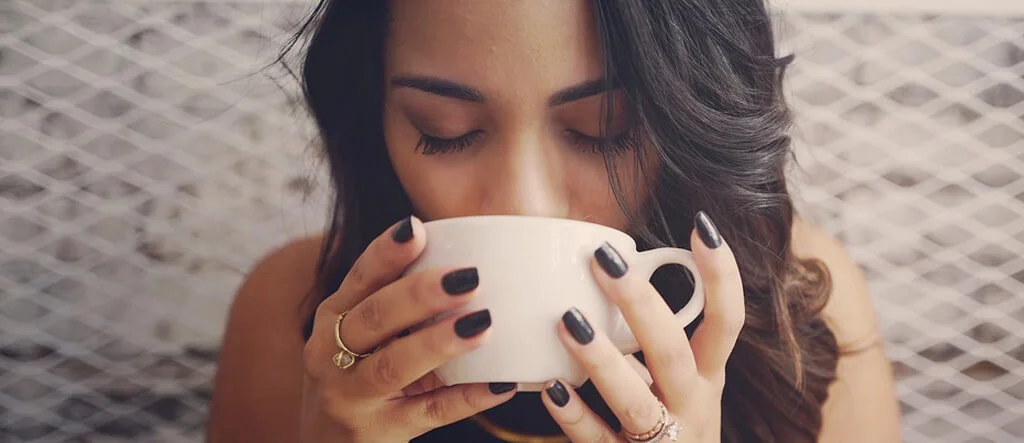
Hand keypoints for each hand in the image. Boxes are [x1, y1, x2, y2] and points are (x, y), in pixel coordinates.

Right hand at [299, 216, 516, 442]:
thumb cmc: (360, 372)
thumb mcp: (364, 334)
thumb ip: (400, 301)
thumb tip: (474, 256)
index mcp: (333, 316)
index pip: (359, 278)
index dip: (385, 253)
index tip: (416, 228)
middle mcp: (330, 354)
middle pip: (374, 318)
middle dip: (419, 295)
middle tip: (468, 277)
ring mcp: (351, 396)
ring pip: (394, 365)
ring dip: (439, 342)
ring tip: (482, 323)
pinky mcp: (377, 432)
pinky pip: (428, 413)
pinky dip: (467, 398)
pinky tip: (501, 384)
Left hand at [542, 211, 742, 441]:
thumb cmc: (670, 423)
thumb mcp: (680, 382)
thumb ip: (655, 337)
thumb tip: (618, 267)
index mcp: (707, 376)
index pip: (728, 322)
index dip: (722, 276)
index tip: (702, 226)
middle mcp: (691, 406)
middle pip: (673, 352)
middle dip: (641, 304)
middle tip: (605, 260)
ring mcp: (662, 440)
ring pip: (634, 401)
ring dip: (601, 360)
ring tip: (568, 320)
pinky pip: (597, 440)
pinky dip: (574, 415)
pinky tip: (550, 387)